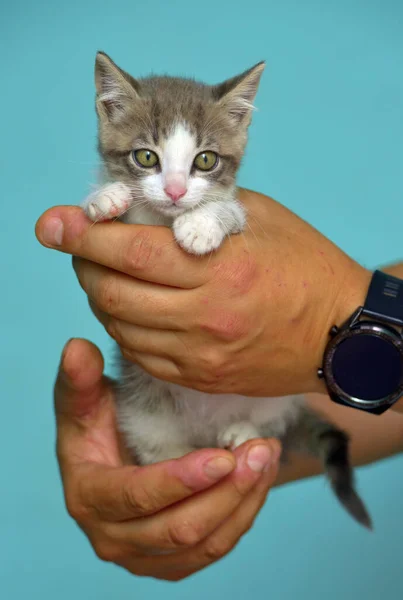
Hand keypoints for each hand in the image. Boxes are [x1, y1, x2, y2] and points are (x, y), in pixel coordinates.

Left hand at [36, 188, 369, 396]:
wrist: (341, 332)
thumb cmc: (304, 265)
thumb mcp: (258, 218)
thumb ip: (197, 212)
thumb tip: (141, 211)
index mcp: (219, 267)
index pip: (130, 250)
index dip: (84, 234)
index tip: (54, 223)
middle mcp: (205, 315)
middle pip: (113, 292)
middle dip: (84, 264)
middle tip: (83, 246)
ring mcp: (201, 354)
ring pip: (120, 327)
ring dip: (101, 296)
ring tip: (109, 275)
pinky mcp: (202, 377)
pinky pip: (141, 355)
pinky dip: (125, 328)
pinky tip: (134, 309)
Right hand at [55, 338, 279, 580]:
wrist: (112, 457)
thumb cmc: (97, 425)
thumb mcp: (83, 400)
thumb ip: (80, 378)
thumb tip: (77, 347)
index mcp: (89, 498)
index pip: (137, 497)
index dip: (180, 480)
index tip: (222, 456)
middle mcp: (114, 539)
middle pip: (180, 529)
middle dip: (226, 491)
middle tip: (260, 450)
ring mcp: (146, 556)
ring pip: (206, 543)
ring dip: (244, 501)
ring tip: (268, 456)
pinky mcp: (175, 561)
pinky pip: (218, 546)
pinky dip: (246, 513)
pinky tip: (262, 476)